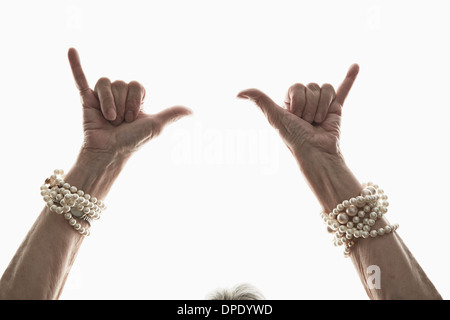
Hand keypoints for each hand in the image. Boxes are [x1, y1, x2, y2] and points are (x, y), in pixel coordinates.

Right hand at [68, 48, 191, 158]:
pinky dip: (75, 65)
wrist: (109, 152)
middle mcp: (119, 96)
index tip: (133, 118)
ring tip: (108, 119)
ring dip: (108, 103)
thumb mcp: (155, 126)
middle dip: (121, 104)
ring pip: (105, 83)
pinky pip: (80, 79)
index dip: (135, 100)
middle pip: (121, 83)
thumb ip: (171, 115)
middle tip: (119, 122)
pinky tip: (71, 50)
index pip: (137, 85)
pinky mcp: (86, 100)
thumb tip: (192, 110)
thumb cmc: (132, 141)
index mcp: (135, 99)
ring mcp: (102, 97)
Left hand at [237, 64, 358, 157]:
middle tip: (308, 122)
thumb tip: (237, 93)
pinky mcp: (336, 108)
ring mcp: (321, 103)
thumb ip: (260, 101)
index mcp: (290, 101)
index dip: (298, 101)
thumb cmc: (295, 137)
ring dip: (323, 107)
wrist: (317, 153)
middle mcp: (305, 101)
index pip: (298, 87)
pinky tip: (355, 66)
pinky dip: (350, 78)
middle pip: (312, 87)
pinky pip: (343, 90)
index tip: (295, 116)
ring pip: (326, 89)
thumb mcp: (275, 117)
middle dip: (310, 106)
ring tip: (319, 122)